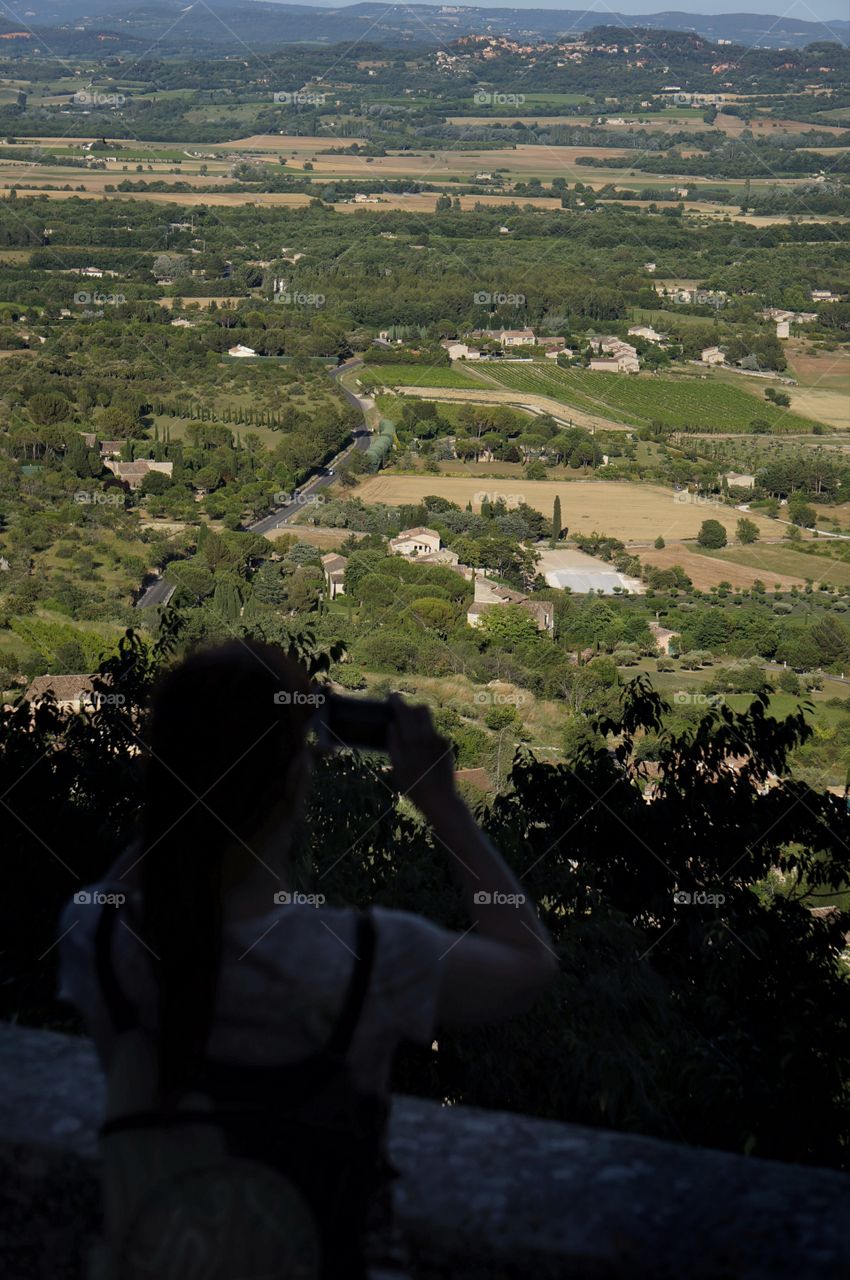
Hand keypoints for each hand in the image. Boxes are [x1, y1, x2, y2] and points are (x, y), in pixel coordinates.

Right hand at [387, 694, 457, 818]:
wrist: (440, 798)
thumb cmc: (414, 785)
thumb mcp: (397, 766)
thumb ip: (394, 743)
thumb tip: (392, 725)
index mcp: (414, 739)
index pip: (405, 710)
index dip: (397, 701)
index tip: (391, 696)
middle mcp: (429, 735)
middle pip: (422, 709)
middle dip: (412, 708)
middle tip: (402, 715)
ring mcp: (441, 739)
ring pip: (429, 722)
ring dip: (419, 723)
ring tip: (411, 739)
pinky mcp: (447, 746)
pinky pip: (434, 734)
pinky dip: (426, 737)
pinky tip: (423, 753)